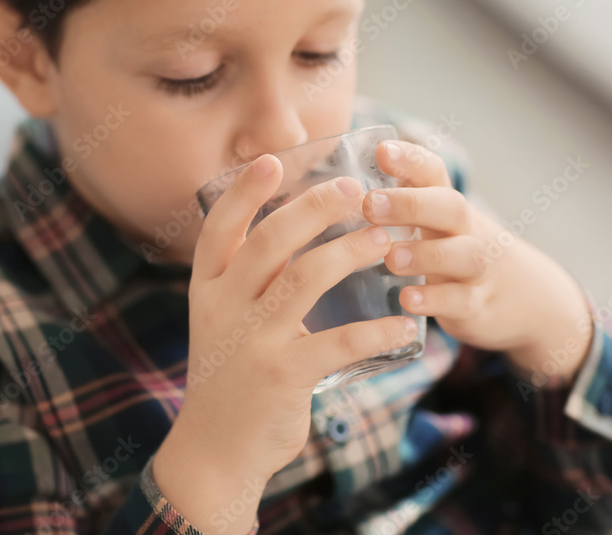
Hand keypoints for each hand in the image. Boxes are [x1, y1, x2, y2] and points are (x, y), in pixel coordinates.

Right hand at [154, 154, 416, 534]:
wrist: (215, 451)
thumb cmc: (231, 377)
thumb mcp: (223, 323)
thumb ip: (248, 283)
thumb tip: (296, 234)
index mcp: (207, 290)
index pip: (219, 228)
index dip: (244, 192)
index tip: (273, 160)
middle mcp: (224, 308)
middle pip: (269, 241)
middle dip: (314, 207)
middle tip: (354, 188)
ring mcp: (251, 341)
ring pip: (305, 279)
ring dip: (351, 252)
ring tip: (386, 239)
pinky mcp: (282, 375)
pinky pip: (339, 343)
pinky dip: (377, 330)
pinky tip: (404, 323)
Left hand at [359, 140, 593, 381]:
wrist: (523, 299)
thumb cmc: (452, 251)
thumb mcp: (434, 223)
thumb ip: (397, 202)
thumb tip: (333, 186)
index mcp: (446, 204)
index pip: (433, 171)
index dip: (410, 159)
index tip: (382, 151)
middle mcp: (466, 229)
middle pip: (449, 206)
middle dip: (411, 203)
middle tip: (370, 204)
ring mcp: (476, 268)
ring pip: (462, 254)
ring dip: (425, 254)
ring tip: (390, 258)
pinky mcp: (477, 305)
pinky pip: (460, 301)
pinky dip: (435, 300)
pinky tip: (407, 301)